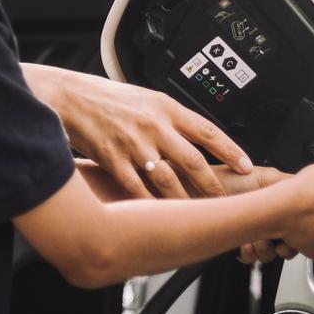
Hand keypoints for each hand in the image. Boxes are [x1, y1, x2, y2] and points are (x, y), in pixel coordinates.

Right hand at [21, 65, 251, 200]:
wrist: (67, 96)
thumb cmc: (102, 97)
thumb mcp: (142, 97)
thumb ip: (166, 117)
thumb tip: (192, 136)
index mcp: (163, 106)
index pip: (207, 130)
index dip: (231, 150)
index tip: (246, 166)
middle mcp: (153, 125)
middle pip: (194, 161)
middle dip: (214, 187)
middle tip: (228, 203)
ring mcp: (133, 144)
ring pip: (169, 181)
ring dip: (187, 202)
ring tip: (200, 217)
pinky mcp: (113, 159)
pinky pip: (138, 189)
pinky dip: (151, 206)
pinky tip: (161, 218)